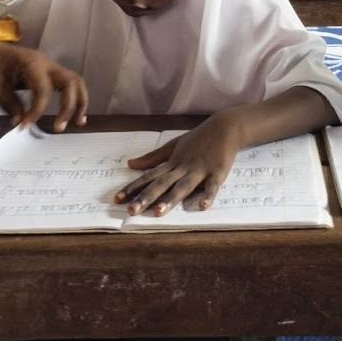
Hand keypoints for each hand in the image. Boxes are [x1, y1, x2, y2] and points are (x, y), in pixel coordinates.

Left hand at [0, 41, 87, 131]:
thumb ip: (9, 104)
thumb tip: (21, 122)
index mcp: (31, 63)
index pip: (43, 90)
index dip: (36, 111)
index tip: (23, 127)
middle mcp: (47, 63)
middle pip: (70, 82)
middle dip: (68, 106)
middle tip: (59, 127)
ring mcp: (51, 67)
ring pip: (76, 82)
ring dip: (79, 102)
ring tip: (78, 122)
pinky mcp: (50, 73)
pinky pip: (70, 85)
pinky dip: (76, 99)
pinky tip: (77, 116)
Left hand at [116, 112, 243, 215]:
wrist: (224, 128)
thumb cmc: (198, 139)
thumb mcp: (173, 146)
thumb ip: (152, 158)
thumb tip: (130, 164)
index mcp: (172, 163)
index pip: (149, 177)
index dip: (133, 188)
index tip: (117, 199)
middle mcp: (182, 167)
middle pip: (162, 184)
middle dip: (146, 198)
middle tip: (131, 211)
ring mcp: (200, 170)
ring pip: (182, 187)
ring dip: (170, 199)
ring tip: (158, 212)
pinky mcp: (217, 172)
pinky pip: (212, 186)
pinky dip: (208, 196)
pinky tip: (202, 206)